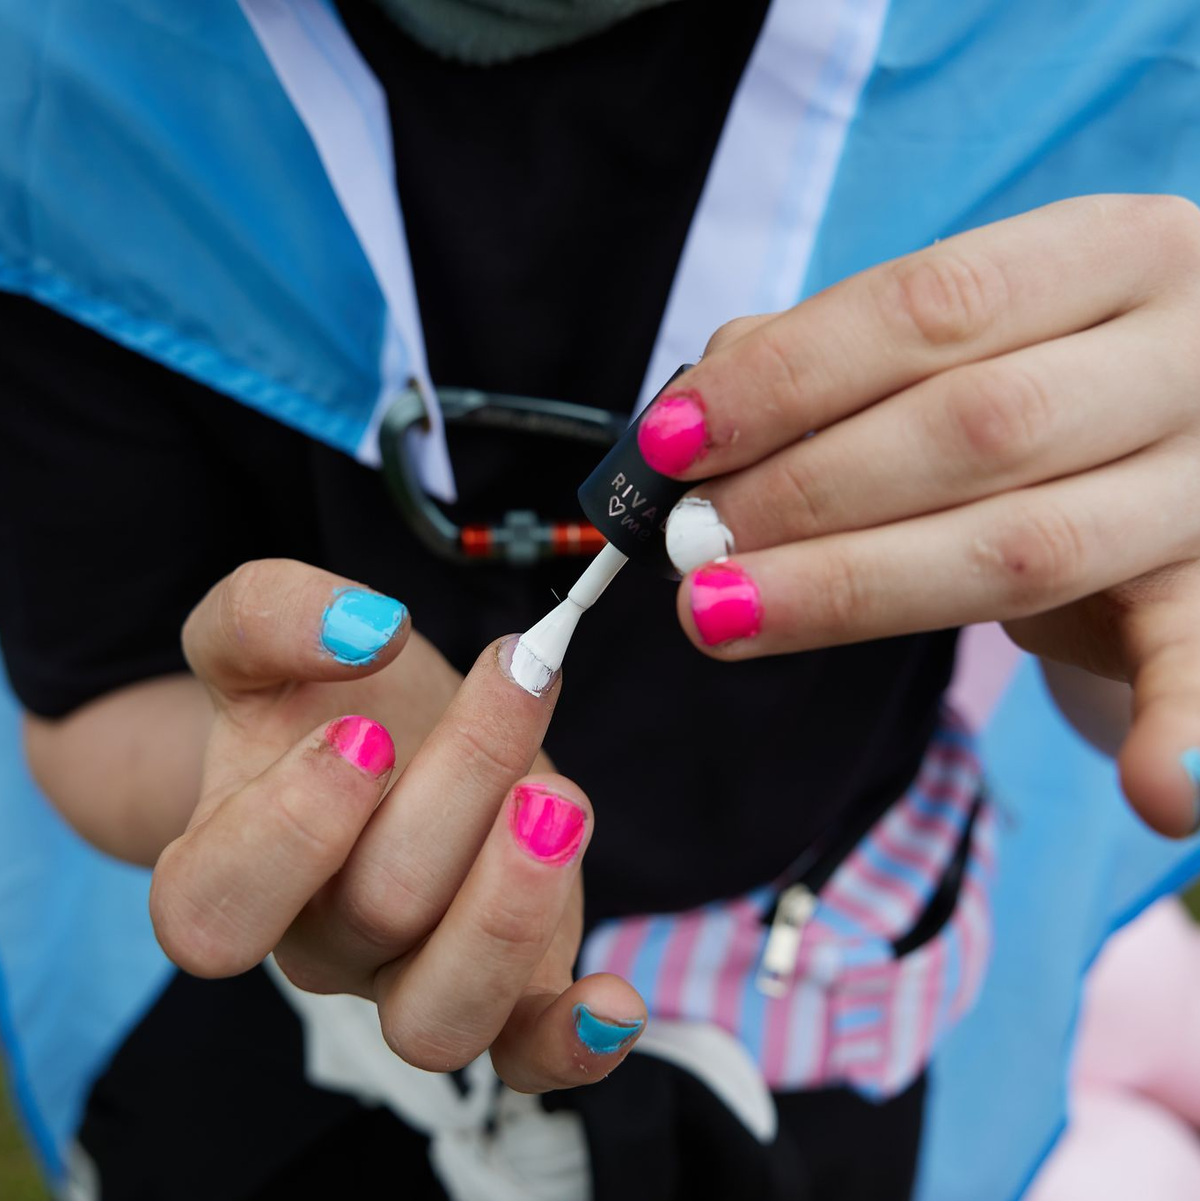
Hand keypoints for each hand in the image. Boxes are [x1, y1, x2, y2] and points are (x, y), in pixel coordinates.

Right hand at [149, 559, 644, 1089]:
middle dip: (461, 782)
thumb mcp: (257, 638)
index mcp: (229, 868)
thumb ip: (269, 612)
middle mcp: (319, 945)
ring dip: (509, 910)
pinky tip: (615, 998)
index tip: (366, 731)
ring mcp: (409, 981)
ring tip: (557, 800)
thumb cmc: (319, 699)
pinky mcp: (503, 994)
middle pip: (376, 912)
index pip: (218, 907)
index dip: (292, 830)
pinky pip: (525, 1060)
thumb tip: (362, 630)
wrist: (379, 744)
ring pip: (438, 1017)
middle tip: (519, 676)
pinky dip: (571, 1045)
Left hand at [648, 195, 1199, 835]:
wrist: (1180, 445)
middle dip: (804, 494)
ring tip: (723, 615)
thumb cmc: (1036, 382)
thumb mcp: (957, 342)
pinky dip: (1186, 733)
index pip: (929, 306)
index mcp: (1111, 251)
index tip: (671, 446)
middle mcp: (1187, 354)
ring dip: (856, 589)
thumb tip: (688, 417)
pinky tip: (1156, 793)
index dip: (786, 380)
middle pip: (973, 429)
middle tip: (689, 547)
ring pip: (1027, 545)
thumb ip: (827, 358)